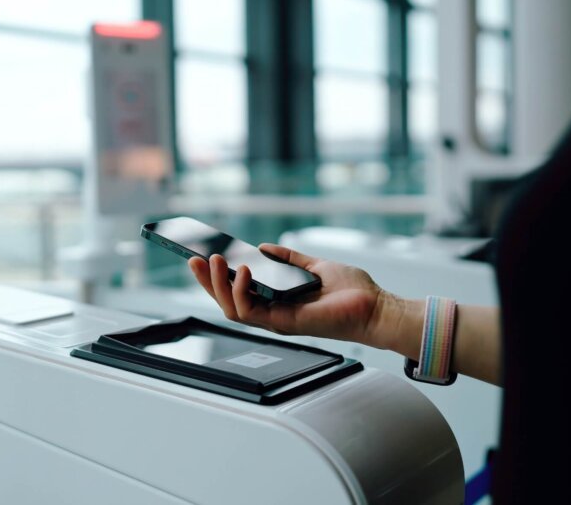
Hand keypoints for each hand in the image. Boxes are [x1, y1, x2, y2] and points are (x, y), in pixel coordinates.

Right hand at [188, 243, 398, 347]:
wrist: (376, 307)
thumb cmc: (353, 291)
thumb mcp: (315, 265)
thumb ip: (289, 258)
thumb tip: (264, 248)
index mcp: (277, 300)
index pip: (238, 292)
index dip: (217, 278)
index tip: (202, 256)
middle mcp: (273, 312)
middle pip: (227, 302)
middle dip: (207, 282)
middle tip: (193, 259)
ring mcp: (277, 319)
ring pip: (232, 309)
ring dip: (218, 286)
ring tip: (214, 261)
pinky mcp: (285, 323)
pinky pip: (252, 312)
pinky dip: (242, 292)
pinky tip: (242, 270)